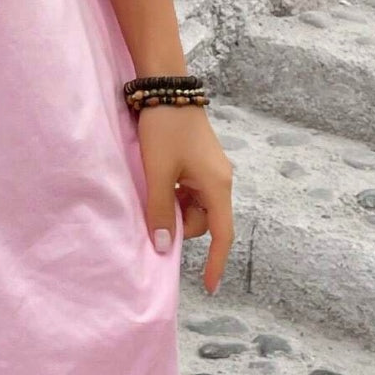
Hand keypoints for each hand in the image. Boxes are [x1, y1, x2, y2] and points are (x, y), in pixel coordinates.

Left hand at [137, 104, 234, 294]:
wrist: (166, 88)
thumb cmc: (164, 130)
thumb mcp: (157, 172)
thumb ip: (160, 210)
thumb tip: (164, 247)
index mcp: (217, 185)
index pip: (222, 234)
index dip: (216, 262)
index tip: (209, 287)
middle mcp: (220, 180)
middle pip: (205, 220)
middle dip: (181, 224)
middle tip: (153, 207)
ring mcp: (211, 170)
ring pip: (195, 206)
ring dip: (175, 207)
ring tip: (153, 186)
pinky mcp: (200, 161)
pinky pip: (190, 190)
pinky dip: (175, 193)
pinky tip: (157, 179)